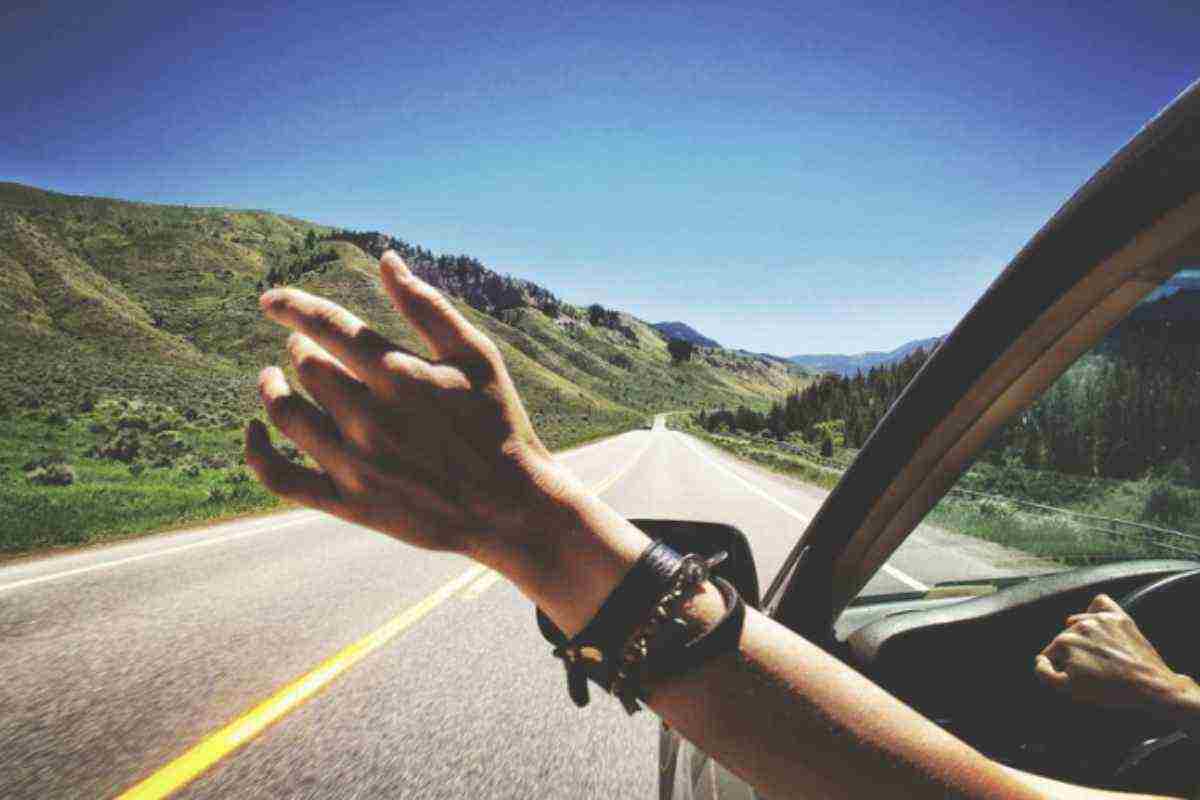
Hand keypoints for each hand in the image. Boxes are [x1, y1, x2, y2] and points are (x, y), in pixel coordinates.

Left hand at [244, 251, 586, 564]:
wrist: (513, 509)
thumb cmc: (499, 424)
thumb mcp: (477, 357)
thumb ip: (428, 306)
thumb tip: (385, 259)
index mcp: (400, 375)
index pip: (327, 325)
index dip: (292, 305)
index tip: (271, 299)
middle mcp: (371, 418)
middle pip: (307, 366)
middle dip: (299, 346)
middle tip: (303, 344)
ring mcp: (356, 464)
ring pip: (286, 414)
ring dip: (272, 388)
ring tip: (272, 378)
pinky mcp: (349, 504)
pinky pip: (280, 478)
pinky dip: (256, 453)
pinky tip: (255, 431)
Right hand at [1034, 594, 1198, 717]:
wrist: (1151, 686)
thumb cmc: (1111, 690)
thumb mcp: (1070, 690)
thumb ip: (1045, 674)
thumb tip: (1039, 660)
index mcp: (1064, 642)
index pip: (1050, 652)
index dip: (1060, 667)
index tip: (1075, 676)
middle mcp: (1079, 625)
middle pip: (1064, 637)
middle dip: (1072, 652)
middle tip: (1089, 669)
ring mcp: (1100, 619)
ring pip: (1078, 621)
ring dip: (1082, 634)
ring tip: (1098, 654)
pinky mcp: (1119, 617)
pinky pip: (1100, 603)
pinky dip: (1096, 611)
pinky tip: (1100, 624)